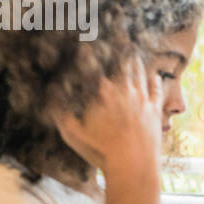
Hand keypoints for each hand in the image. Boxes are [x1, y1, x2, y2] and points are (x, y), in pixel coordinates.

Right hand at [51, 54, 162, 176]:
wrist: (133, 163)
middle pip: (121, 65)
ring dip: (136, 63)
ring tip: (134, 53)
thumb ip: (60, 116)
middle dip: (118, 51)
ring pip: (139, 74)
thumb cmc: (101, 150)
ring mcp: (142, 99)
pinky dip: (154, 81)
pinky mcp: (154, 110)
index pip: (95, 67)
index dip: (90, 53)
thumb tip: (48, 101)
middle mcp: (124, 91)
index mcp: (104, 93)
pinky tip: (154, 75)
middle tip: (118, 40)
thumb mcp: (74, 134)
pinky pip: (155, 90)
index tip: (86, 44)